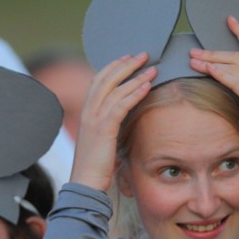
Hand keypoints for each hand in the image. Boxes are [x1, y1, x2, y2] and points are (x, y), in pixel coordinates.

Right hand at [70, 54, 156, 190]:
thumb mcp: (103, 140)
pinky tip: (147, 86)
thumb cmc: (96, 166)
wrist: (86, 183)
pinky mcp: (102, 129)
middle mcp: (87, 111)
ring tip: (152, 68)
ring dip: (135, 76)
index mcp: (86, 112)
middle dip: (126, 64)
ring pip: (114, 89)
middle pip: (106, 78)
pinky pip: (120, 105)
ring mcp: (93, 119)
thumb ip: (110, 126)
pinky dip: (134, 93)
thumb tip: (124, 119)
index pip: (98, 80)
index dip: (114, 67)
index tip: (129, 58)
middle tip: (143, 55)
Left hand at [188, 15, 238, 148]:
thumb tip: (235, 95)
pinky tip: (207, 69)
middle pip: (237, 56)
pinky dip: (220, 73)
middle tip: (194, 50)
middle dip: (214, 51)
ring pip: (234, 65)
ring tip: (192, 59)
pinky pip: (236, 81)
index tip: (230, 20)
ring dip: (211, 60)